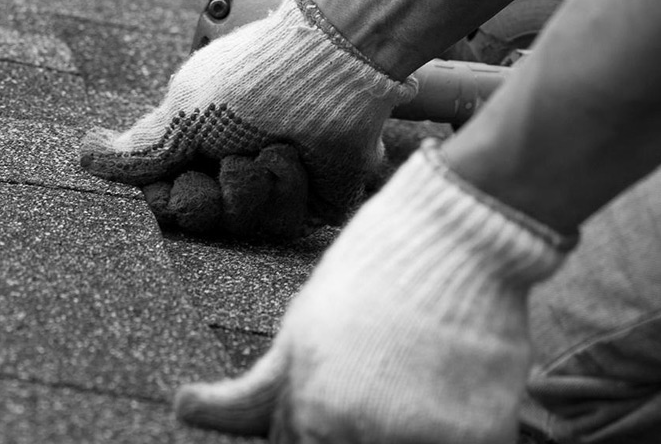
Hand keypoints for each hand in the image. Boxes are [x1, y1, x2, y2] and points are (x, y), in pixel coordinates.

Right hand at [81, 0, 415, 228]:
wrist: (328, 67)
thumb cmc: (253, 79)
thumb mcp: (183, 110)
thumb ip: (140, 147)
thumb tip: (85, 156)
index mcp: (198, 142)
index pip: (165, 198)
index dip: (166, 198)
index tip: (175, 176)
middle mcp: (233, 165)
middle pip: (200, 220)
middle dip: (207, 197)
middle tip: (222, 164)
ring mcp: (274, 184)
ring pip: (242, 225)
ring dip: (250, 186)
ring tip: (266, 148)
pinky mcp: (314, 199)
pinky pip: (286, 222)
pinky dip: (285, 186)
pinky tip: (293, 155)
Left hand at [174, 142, 573, 441]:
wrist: (455, 237)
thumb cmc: (370, 277)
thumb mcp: (300, 330)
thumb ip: (252, 391)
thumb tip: (183, 409)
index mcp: (307, 415)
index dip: (315, 435)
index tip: (339, 400)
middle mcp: (356, 434)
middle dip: (362, 433)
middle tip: (382, 385)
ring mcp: (417, 439)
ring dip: (411, 435)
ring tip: (419, 384)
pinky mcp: (477, 437)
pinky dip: (462, 432)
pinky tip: (456, 389)